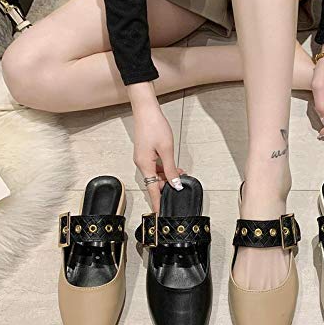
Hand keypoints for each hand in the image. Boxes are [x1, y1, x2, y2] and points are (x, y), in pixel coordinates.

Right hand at [128, 82, 182, 211]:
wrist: (146, 110)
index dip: (157, 203)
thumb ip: (171, 169)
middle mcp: (141, 164)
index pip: (151, 190)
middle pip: (154, 183)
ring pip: (156, 174)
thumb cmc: (155, 126)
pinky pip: (155, 166)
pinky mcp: (145, 153)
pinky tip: (175, 167)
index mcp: (144, 165)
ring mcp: (143, 158)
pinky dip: (165, 169)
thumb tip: (175, 184)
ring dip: (168, 176)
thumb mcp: (167, 150)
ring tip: (182, 174)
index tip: (159, 215)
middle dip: (167, 187)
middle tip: (180, 187)